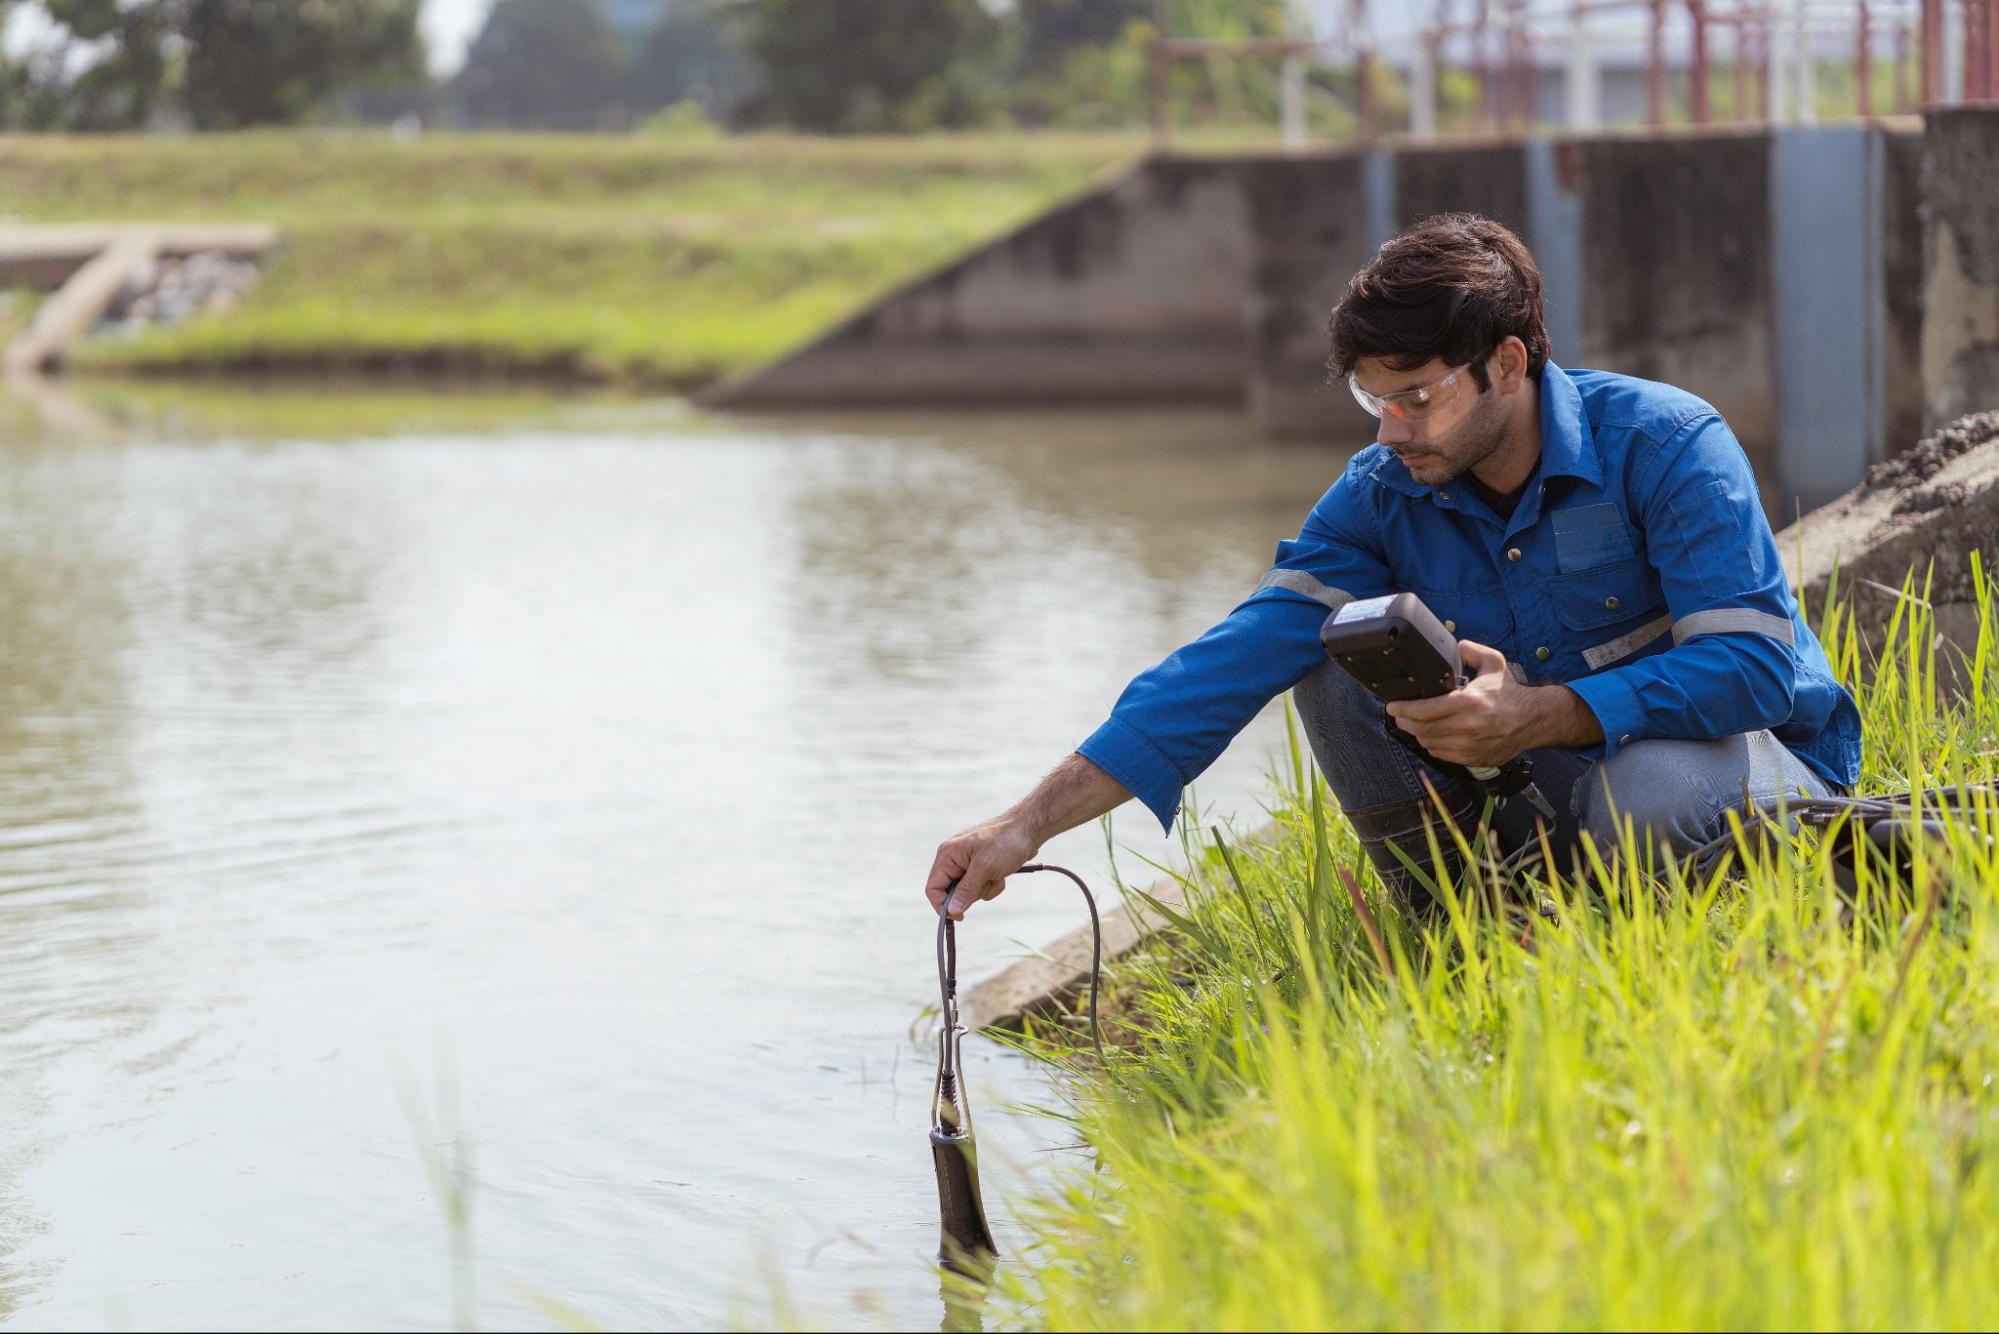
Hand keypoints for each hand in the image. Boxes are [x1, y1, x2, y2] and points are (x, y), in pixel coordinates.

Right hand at [924, 816, 1039, 919]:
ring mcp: (967, 863)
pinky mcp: (980, 868)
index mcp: (947, 855)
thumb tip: (951, 911)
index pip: (933, 888)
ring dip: (985, 889)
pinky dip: (992, 884)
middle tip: (987, 883)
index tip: (959, 917)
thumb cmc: (1005, 842)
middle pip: (951, 892)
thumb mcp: (985, 867)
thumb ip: (966, 890)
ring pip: (968, 892)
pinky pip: (980, 887)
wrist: (1028, 829)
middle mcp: (953, 859)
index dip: (942, 905)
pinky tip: (1002, 873)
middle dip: (972, 894)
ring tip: (997, 874)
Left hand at [1384, 639, 1535, 768]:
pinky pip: (1442, 755)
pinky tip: (1433, 735)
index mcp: (1469, 703)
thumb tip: (1452, 646)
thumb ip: (1470, 651)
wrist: (1534, 719)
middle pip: (1422, 729)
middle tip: (1398, 714)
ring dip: (1418, 734)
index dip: (1403, 709)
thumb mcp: (1494, 662)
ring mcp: (1470, 746)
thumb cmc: (1511, 692)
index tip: (1392, 706)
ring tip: (1414, 723)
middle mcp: (1468, 727)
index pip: (1424, 711)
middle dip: (1405, 721)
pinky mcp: (1473, 758)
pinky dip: (1433, 745)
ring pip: (1429, 744)